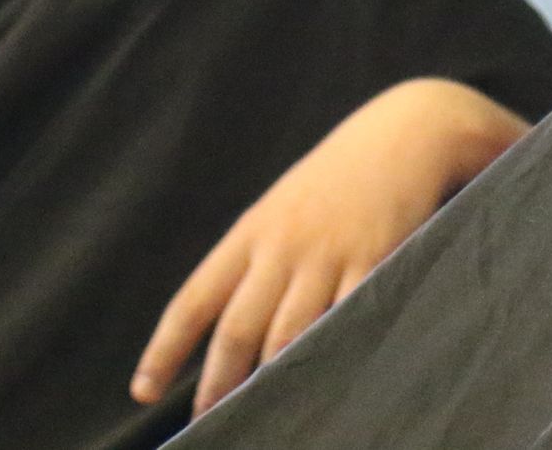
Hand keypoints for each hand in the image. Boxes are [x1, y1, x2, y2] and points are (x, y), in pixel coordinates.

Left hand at [129, 78, 526, 416]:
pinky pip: (348, 321)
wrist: (408, 129)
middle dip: (219, 385)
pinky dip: (334, 356)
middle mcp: (283, 246)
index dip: (165, 349)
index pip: (194, 299)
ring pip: (289, 336)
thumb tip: (230, 325)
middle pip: (239, 331)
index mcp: (252, 230)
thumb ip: (260, 257)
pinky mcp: (376, 260)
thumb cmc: (343, 174)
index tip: (142, 389)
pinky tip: (327, 384)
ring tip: (265, 418)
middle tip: (210, 424)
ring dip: (273, 383)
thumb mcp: (286, 204)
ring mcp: (329, 255)